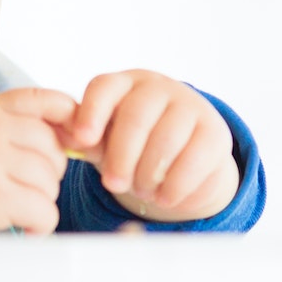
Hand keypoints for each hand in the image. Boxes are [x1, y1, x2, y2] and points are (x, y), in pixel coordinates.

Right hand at [0, 89, 75, 234]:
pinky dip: (38, 228)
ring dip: (40, 204)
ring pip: (51, 182)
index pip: (41, 100)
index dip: (68, 119)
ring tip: (13, 211)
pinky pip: (44, 211)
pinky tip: (19, 229)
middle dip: (48, 176)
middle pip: (53, 149)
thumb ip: (12, 128)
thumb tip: (74, 129)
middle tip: (23, 192)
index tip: (74, 141)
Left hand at [62, 70, 239, 221]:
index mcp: (125, 84)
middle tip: (113, 183)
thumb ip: (87, 139)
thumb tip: (66, 140)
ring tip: (141, 191)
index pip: (104, 88)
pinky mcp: (215, 132)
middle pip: (136, 115)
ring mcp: (190, 106)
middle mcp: (158, 88)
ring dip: (148, 173)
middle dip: (121, 155)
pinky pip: (194, 158)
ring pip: (166, 138)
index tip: (82, 141)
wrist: (186, 160)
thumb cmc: (136, 146)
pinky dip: (175, 185)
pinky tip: (164, 196)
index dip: (91, 113)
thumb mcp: (107, 140)